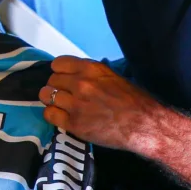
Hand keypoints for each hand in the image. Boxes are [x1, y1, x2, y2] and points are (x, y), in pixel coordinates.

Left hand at [40, 56, 160, 150]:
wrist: (144, 125)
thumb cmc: (133, 100)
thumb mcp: (112, 77)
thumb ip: (91, 74)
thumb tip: (75, 74)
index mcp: (91, 69)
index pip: (58, 64)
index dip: (59, 72)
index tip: (64, 79)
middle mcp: (80, 83)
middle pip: (51, 80)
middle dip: (56, 87)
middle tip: (65, 96)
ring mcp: (75, 103)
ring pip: (46, 96)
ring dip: (52, 100)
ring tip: (61, 106)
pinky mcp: (74, 123)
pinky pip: (49, 114)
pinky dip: (53, 115)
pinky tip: (62, 117)